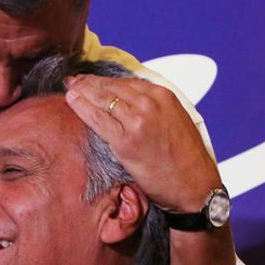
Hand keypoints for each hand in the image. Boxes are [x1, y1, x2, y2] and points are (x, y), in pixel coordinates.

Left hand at [64, 74, 220, 211]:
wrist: (195, 186)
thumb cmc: (187, 159)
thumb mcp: (176, 121)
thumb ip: (156, 109)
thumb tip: (133, 104)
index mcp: (163, 96)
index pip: (127, 81)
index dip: (106, 80)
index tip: (93, 79)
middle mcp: (150, 103)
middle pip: (111, 86)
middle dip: (90, 82)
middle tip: (74, 79)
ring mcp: (137, 121)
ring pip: (102, 99)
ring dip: (82, 90)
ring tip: (69, 86)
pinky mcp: (126, 141)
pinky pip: (97, 119)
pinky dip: (81, 107)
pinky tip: (71, 101)